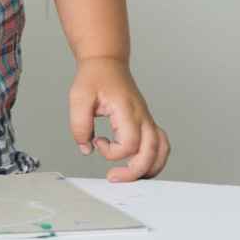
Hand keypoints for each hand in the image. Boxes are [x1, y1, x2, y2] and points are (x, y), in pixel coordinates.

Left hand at [68, 57, 169, 181]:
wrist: (106, 62)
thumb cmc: (94, 77)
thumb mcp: (78, 97)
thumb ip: (79, 125)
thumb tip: (86, 148)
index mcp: (127, 110)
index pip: (129, 143)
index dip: (112, 152)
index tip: (98, 142)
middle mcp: (142, 116)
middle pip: (151, 152)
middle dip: (134, 171)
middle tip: (113, 176)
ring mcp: (147, 119)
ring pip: (161, 150)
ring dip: (148, 168)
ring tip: (130, 176)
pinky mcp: (146, 121)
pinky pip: (160, 144)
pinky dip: (154, 159)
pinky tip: (140, 165)